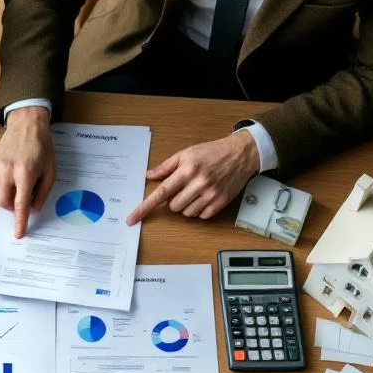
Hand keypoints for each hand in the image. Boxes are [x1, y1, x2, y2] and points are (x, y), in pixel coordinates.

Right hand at [0, 107, 54, 237]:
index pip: (20, 204)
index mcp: (24, 172)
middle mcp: (6, 170)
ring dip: (6, 197)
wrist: (26, 125)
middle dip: (11, 207)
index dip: (20, 221)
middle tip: (21, 197)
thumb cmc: (41, 147)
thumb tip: (33, 209)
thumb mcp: (50, 171)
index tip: (18, 233)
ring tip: (16, 183)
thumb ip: (42, 192)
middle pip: (3, 203)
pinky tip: (8, 178)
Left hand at [126, 132, 258, 224]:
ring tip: (195, 191)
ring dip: (187, 206)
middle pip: (173, 207)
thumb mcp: (186, 153)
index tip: (132, 219)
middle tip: (184, 188)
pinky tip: (205, 197)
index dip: (144, 207)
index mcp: (187, 170)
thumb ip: (166, 166)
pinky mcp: (220, 203)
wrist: (241, 154)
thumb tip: (148, 175)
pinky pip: (201, 216)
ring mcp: (210, 194)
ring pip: (186, 213)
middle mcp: (198, 183)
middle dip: (174, 200)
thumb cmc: (212, 152)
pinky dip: (200, 210)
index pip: (161, 193)